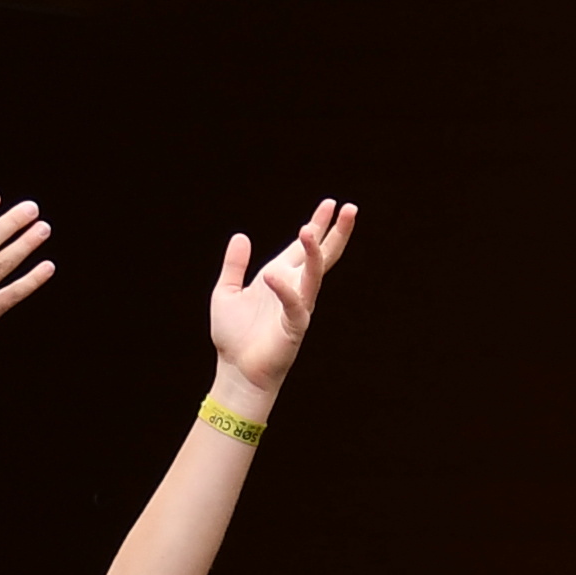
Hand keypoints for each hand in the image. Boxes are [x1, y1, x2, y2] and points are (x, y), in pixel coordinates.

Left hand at [204, 198, 359, 408]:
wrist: (235, 371)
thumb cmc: (233, 336)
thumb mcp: (226, 291)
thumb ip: (234, 265)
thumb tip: (241, 236)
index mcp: (280, 276)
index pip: (305, 247)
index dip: (318, 225)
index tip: (331, 203)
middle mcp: (294, 288)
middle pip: (322, 255)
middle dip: (335, 232)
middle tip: (349, 208)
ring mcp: (298, 307)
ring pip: (314, 275)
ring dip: (314, 252)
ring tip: (310, 229)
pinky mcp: (294, 328)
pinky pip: (294, 304)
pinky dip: (284, 290)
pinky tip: (273, 276)